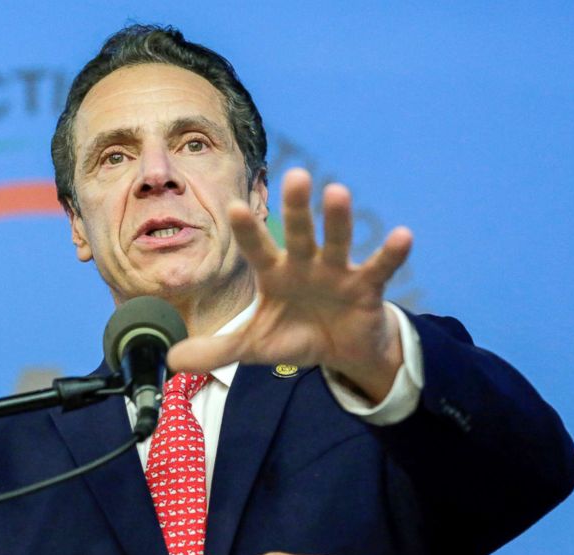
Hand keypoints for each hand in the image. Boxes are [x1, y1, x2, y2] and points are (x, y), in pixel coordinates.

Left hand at [167, 168, 412, 402]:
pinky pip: (380, 267)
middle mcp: (304, 264)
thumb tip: (170, 360)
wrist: (340, 351)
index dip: (247, 230)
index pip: (257, 248)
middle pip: (298, 232)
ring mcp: (337, 272)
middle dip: (296, 207)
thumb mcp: (252, 346)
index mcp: (274, 274)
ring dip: (338, 219)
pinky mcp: (367, 286)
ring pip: (337, 241)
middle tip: (296, 176)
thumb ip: (215, 351)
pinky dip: (391, 253)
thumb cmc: (293, 335)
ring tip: (338, 191)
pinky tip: (403, 235)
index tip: (233, 207)